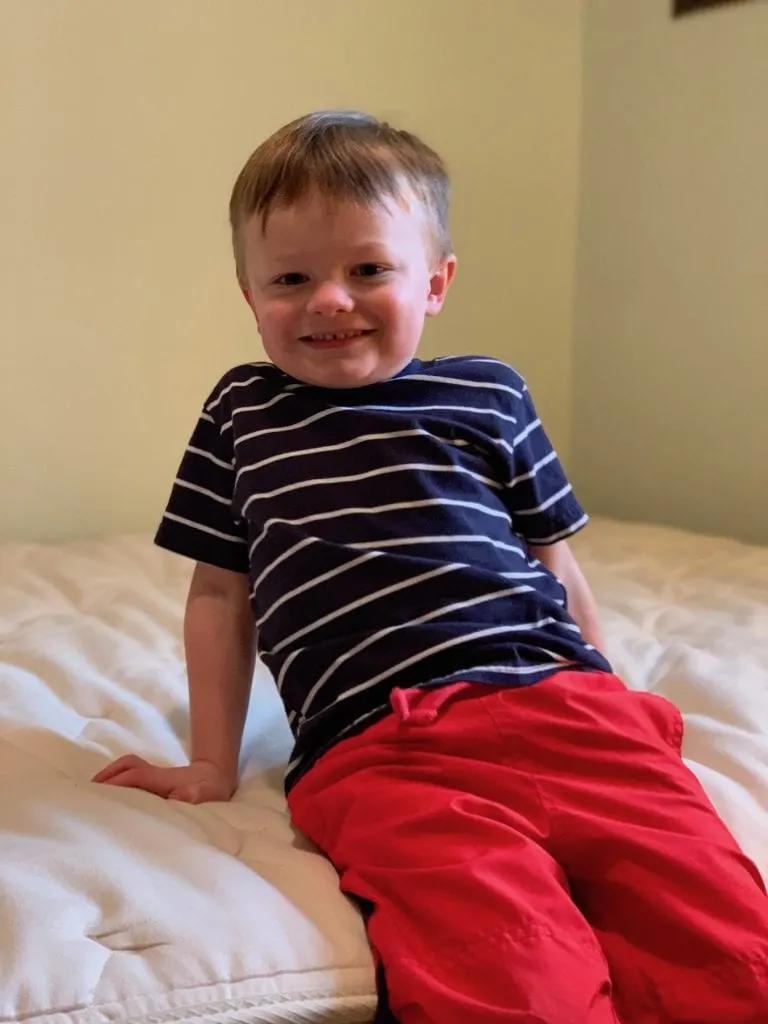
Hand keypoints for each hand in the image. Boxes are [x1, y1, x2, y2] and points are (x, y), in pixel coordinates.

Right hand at [92, 756, 234, 802]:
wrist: (219, 779)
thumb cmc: (213, 791)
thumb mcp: (209, 795)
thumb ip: (195, 795)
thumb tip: (180, 796)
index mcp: (164, 779)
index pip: (135, 776)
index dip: (117, 782)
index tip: (98, 794)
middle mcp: (156, 775)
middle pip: (127, 765)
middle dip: (107, 775)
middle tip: (86, 792)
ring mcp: (154, 776)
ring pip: (127, 768)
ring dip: (110, 776)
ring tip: (92, 794)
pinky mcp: (154, 782)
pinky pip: (131, 777)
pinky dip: (117, 781)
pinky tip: (110, 797)